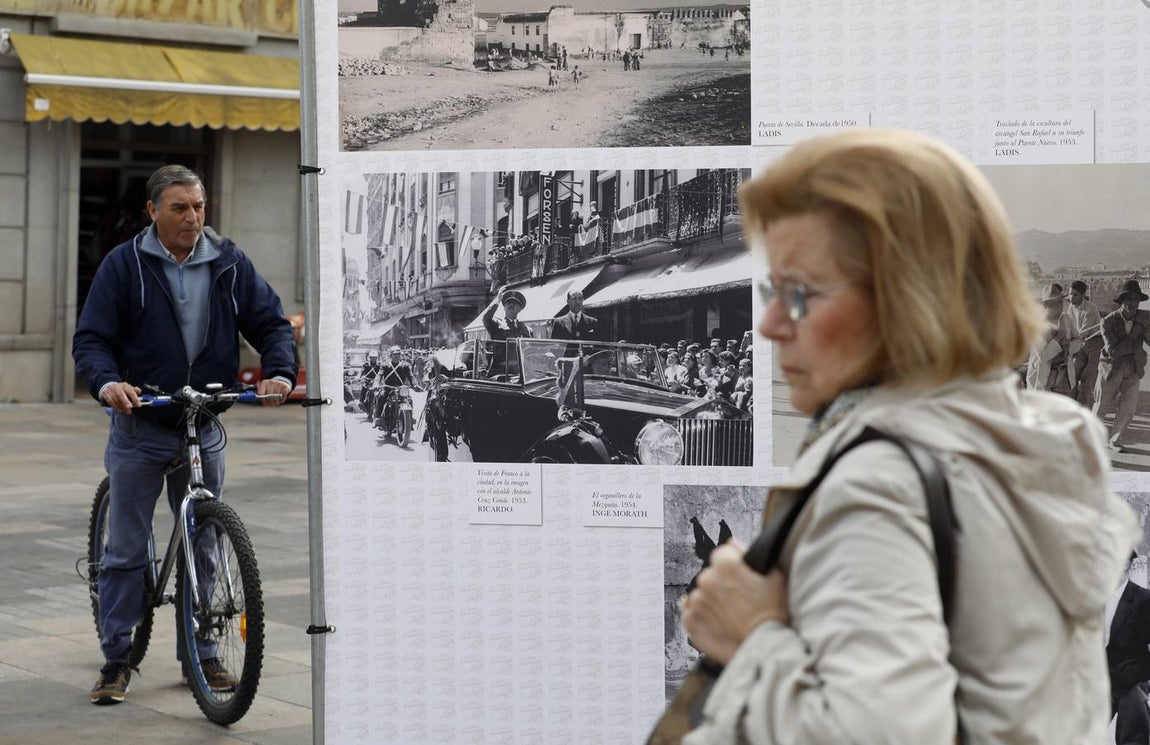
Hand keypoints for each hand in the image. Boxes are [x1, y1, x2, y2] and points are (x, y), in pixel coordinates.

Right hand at [100, 381, 141, 413]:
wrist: (109, 386)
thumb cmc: (122, 389)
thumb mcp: (129, 388)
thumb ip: (135, 390)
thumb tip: (139, 391)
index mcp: (125, 385)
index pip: (131, 391)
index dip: (135, 398)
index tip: (139, 405)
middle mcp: (117, 387)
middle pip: (121, 395)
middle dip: (125, 402)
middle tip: (130, 408)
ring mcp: (110, 391)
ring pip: (115, 400)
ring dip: (121, 407)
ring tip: (127, 412)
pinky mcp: (105, 394)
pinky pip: (110, 402)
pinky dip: (115, 407)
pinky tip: (120, 410)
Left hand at [257, 378, 291, 405]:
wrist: (281, 383)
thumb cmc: (270, 389)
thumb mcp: (264, 389)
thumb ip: (260, 394)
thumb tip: (257, 398)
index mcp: (264, 383)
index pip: (261, 393)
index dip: (263, 400)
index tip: (265, 404)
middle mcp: (271, 382)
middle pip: (269, 396)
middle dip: (270, 402)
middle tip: (271, 405)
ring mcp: (278, 383)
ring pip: (276, 396)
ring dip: (276, 402)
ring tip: (276, 403)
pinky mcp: (285, 386)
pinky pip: (283, 396)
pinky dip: (282, 400)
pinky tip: (280, 399)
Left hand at [682, 541, 788, 665]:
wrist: (767, 648)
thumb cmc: (774, 613)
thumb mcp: (773, 576)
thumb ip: (749, 555)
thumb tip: (732, 542)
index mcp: (725, 563)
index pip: (722, 554)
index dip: (734, 566)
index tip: (742, 580)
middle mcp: (706, 578)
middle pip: (711, 574)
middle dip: (722, 584)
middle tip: (740, 602)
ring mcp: (696, 601)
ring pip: (702, 595)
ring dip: (713, 602)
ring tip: (732, 617)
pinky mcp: (690, 621)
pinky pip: (692, 614)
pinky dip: (703, 618)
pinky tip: (720, 625)